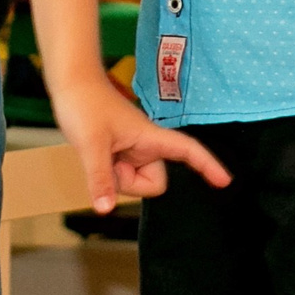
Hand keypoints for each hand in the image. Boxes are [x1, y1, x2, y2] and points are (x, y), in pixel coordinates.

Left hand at [49, 71, 230, 214]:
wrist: (69, 85)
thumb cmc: (84, 104)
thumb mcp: (90, 144)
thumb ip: (100, 178)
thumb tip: (105, 210)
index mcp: (151, 138)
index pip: (188, 151)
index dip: (207, 166)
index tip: (225, 181)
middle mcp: (146, 147)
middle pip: (152, 184)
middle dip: (129, 182)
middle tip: (106, 159)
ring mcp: (132, 151)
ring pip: (134, 183)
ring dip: (115, 177)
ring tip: (98, 151)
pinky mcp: (119, 154)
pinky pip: (120, 177)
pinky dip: (109, 174)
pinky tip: (96, 155)